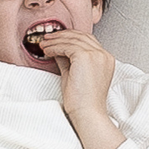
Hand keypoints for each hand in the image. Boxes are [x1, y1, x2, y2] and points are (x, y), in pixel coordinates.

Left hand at [39, 30, 125, 148]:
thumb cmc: (82, 100)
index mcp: (105, 59)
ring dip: (55, 41)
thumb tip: (57, 49)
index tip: (56, 39)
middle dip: (62, 35)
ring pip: (72, 40)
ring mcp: (97, 55)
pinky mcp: (86, 57)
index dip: (70, 37)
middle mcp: (103, 54)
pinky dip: (54, 47)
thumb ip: (68, 60)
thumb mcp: (74, 74)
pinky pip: (67, 46)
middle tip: (47, 38)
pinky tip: (47, 51)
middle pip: (81, 36)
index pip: (87, 40)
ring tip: (43, 45)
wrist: (87, 113)